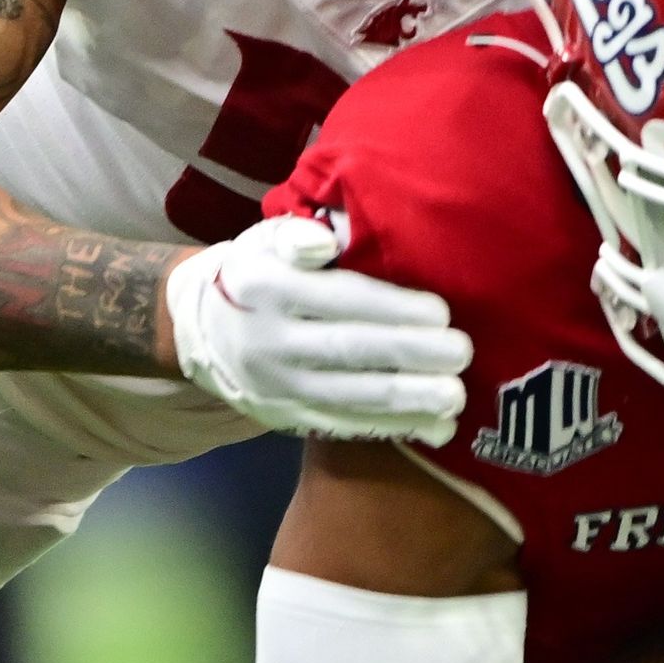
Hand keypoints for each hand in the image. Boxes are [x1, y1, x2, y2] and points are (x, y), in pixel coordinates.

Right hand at [165, 215, 471, 444]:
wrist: (201, 330)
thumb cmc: (254, 276)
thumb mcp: (263, 241)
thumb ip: (297, 234)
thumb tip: (325, 243)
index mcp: (268, 290)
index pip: (341, 300)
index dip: (395, 309)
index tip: (441, 314)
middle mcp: (269, 342)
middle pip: (352, 351)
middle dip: (413, 354)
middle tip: (462, 354)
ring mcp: (276, 386)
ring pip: (353, 396)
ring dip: (410, 399)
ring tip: (455, 396)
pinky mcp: (285, 416)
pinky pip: (346, 425)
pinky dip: (393, 428)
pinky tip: (433, 426)